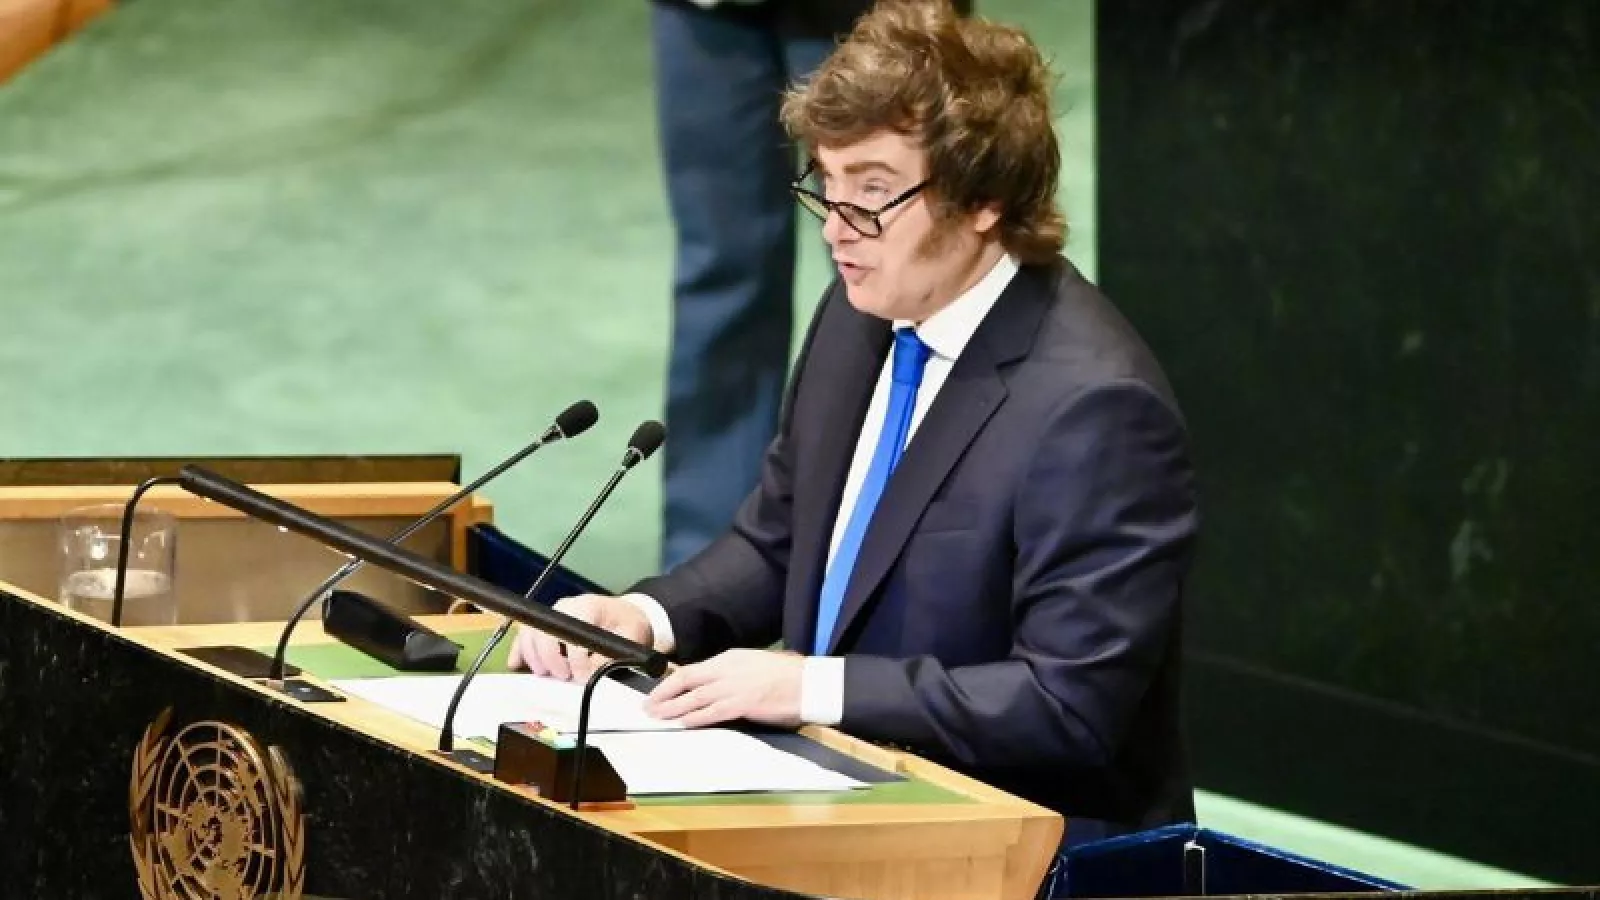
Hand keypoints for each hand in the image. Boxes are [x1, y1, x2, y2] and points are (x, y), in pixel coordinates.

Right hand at [506, 594, 651, 682]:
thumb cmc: (628, 624)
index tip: (581, 676)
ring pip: (530, 633)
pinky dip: (519, 650)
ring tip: (546, 674)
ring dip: (534, 657)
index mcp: (587, 607)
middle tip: (563, 677)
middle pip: (544, 632)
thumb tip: (591, 672)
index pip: (571, 630)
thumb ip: (612, 654)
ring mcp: (553, 614)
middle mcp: (566, 607)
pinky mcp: (547, 623)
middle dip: (551, 659)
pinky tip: (515, 664)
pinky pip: (526, 634)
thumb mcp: (631, 638)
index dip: (574, 657)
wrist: (625, 613)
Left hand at [644, 648, 803, 727]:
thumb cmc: (788, 675)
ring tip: (657, 717)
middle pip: (685, 680)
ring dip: (671, 708)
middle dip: (663, 694)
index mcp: (730, 658)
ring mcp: (733, 686)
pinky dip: (694, 718)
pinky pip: (710, 712)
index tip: (659, 692)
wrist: (809, 682)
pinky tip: (682, 723)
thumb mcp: (754, 665)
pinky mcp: (742, 703)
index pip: (692, 669)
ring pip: (693, 697)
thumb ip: (734, 673)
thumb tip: (718, 685)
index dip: (672, 682)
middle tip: (648, 706)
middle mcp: (726, 669)